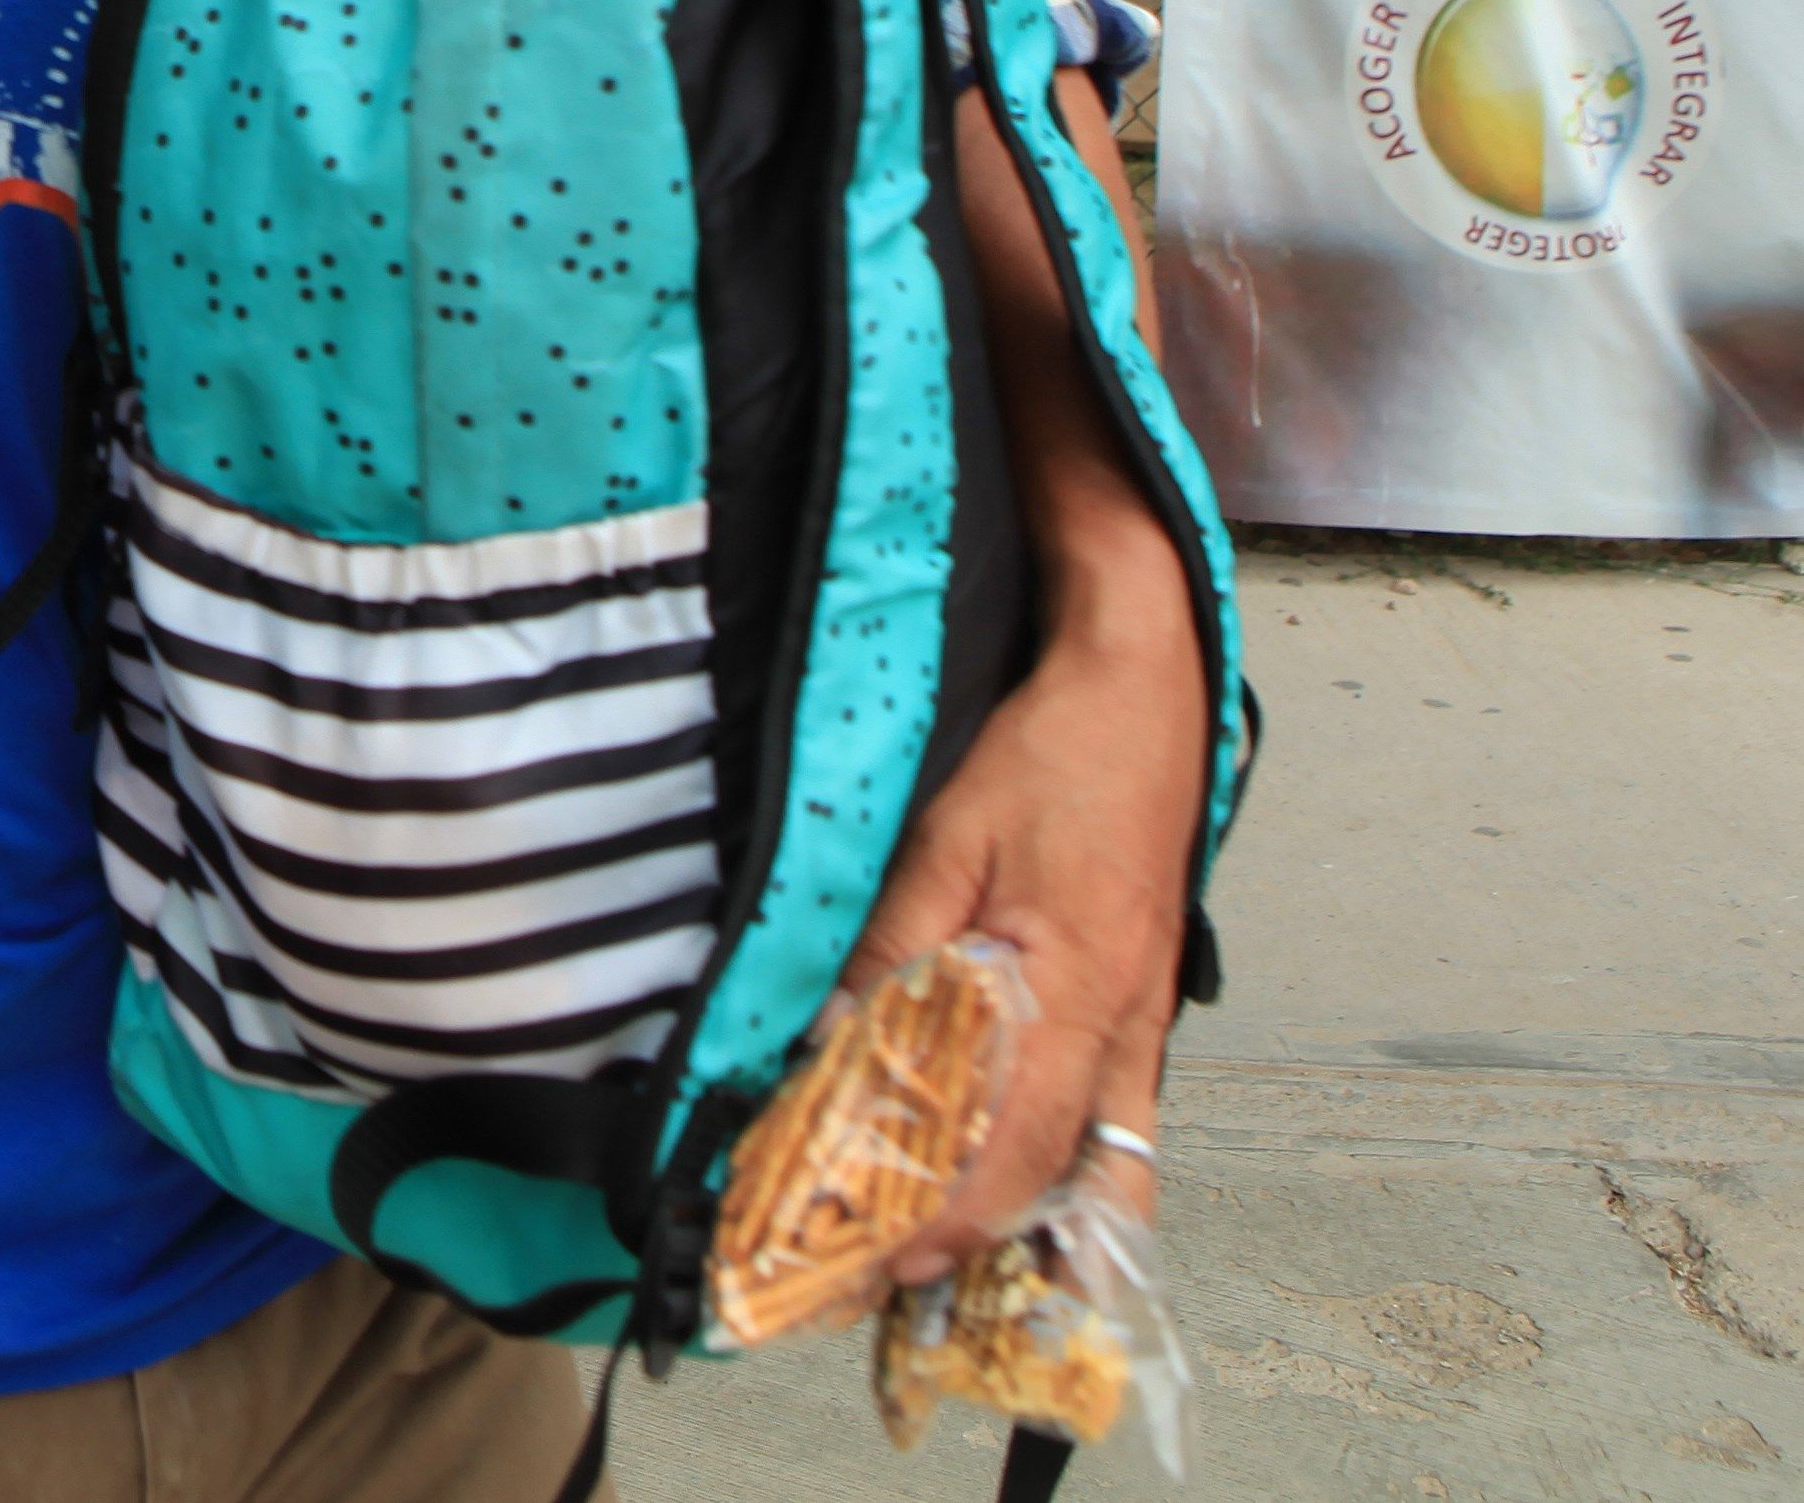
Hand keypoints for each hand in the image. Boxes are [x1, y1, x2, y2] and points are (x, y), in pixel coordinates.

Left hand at [839, 584, 1202, 1273]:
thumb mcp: (947, 841)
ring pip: (1105, 1159)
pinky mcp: (1141, 1003)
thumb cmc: (1051, 759)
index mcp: (1075, 989)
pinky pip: (1116, 1114)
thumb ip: (896, 943)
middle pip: (1058, 1171)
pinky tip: (1032, 1192)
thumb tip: (837, 1035)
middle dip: (986, 1239)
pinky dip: (1077, 1168)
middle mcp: (1124, 1024)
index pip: (1014, 1143)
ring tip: (969, 1269)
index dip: (953, 1214)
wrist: (1142, 697)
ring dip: (1040, 1219)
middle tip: (906, 1283)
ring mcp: (1143, 1019)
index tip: (891, 1262)